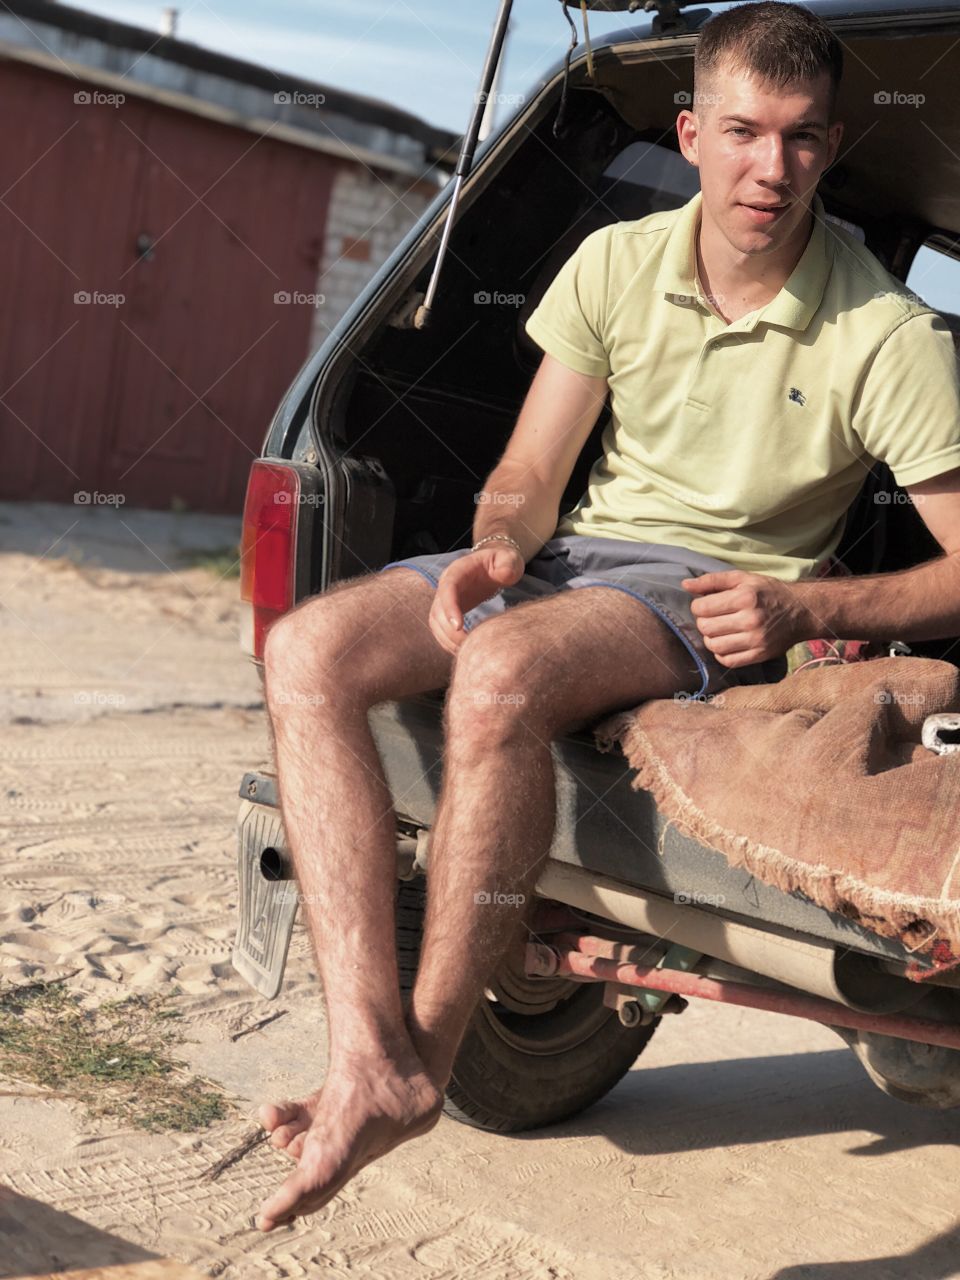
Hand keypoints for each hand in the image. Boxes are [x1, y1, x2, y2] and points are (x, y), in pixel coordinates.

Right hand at [429, 545, 524, 654]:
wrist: (494, 564)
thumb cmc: (502, 560)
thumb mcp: (508, 558)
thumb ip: (507, 564)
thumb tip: (504, 574)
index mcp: (457, 571)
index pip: (447, 589)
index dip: (450, 608)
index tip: (458, 626)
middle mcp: (446, 586)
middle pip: (438, 611)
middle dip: (450, 631)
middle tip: (469, 646)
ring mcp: (445, 600)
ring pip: (436, 623)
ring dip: (447, 640)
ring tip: (466, 652)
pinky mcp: (448, 612)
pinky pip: (441, 629)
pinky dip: (448, 642)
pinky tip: (464, 650)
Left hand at [681, 570, 807, 668]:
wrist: (800, 611)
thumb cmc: (768, 592)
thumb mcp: (742, 578)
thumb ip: (712, 581)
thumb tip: (685, 585)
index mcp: (744, 597)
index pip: (701, 608)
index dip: (698, 606)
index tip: (707, 604)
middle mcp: (750, 620)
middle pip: (705, 628)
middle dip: (703, 622)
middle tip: (713, 617)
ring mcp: (756, 640)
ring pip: (713, 646)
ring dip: (710, 638)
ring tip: (719, 630)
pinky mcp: (759, 655)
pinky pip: (727, 660)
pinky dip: (721, 653)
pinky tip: (727, 642)